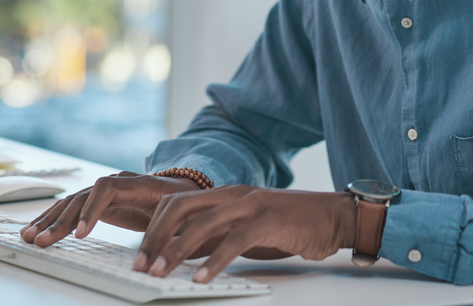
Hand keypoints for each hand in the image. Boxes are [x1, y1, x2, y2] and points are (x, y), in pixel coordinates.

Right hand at [21, 171, 199, 246]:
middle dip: (60, 220)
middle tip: (41, 240)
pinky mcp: (99, 202)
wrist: (185, 188)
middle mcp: (118, 183)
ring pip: (72, 202)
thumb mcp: (184, 214)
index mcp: (140, 184)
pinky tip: (38, 230)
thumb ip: (173, 229)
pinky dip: (54, 219)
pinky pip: (72, 208)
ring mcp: (106, 191)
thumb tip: (164, 251)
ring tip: (29, 236)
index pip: (107, 189)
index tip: (81, 234)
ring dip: (49, 220)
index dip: (92, 211)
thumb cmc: (186, 203)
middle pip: (82, 197)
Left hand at [133, 186, 355, 282]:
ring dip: (176, 250)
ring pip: (201, 223)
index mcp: (224, 195)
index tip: (141, 256)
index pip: (176, 203)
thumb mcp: (246, 229)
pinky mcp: (268, 219)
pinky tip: (202, 278)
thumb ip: (217, 237)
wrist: (332, 216)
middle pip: (179, 208)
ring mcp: (250, 204)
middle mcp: (232, 194)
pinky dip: (215, 260)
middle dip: (155, 238)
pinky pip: (234, 239)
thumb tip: (184, 256)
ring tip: (161, 273)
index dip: (154, 228)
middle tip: (142, 266)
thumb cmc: (289, 226)